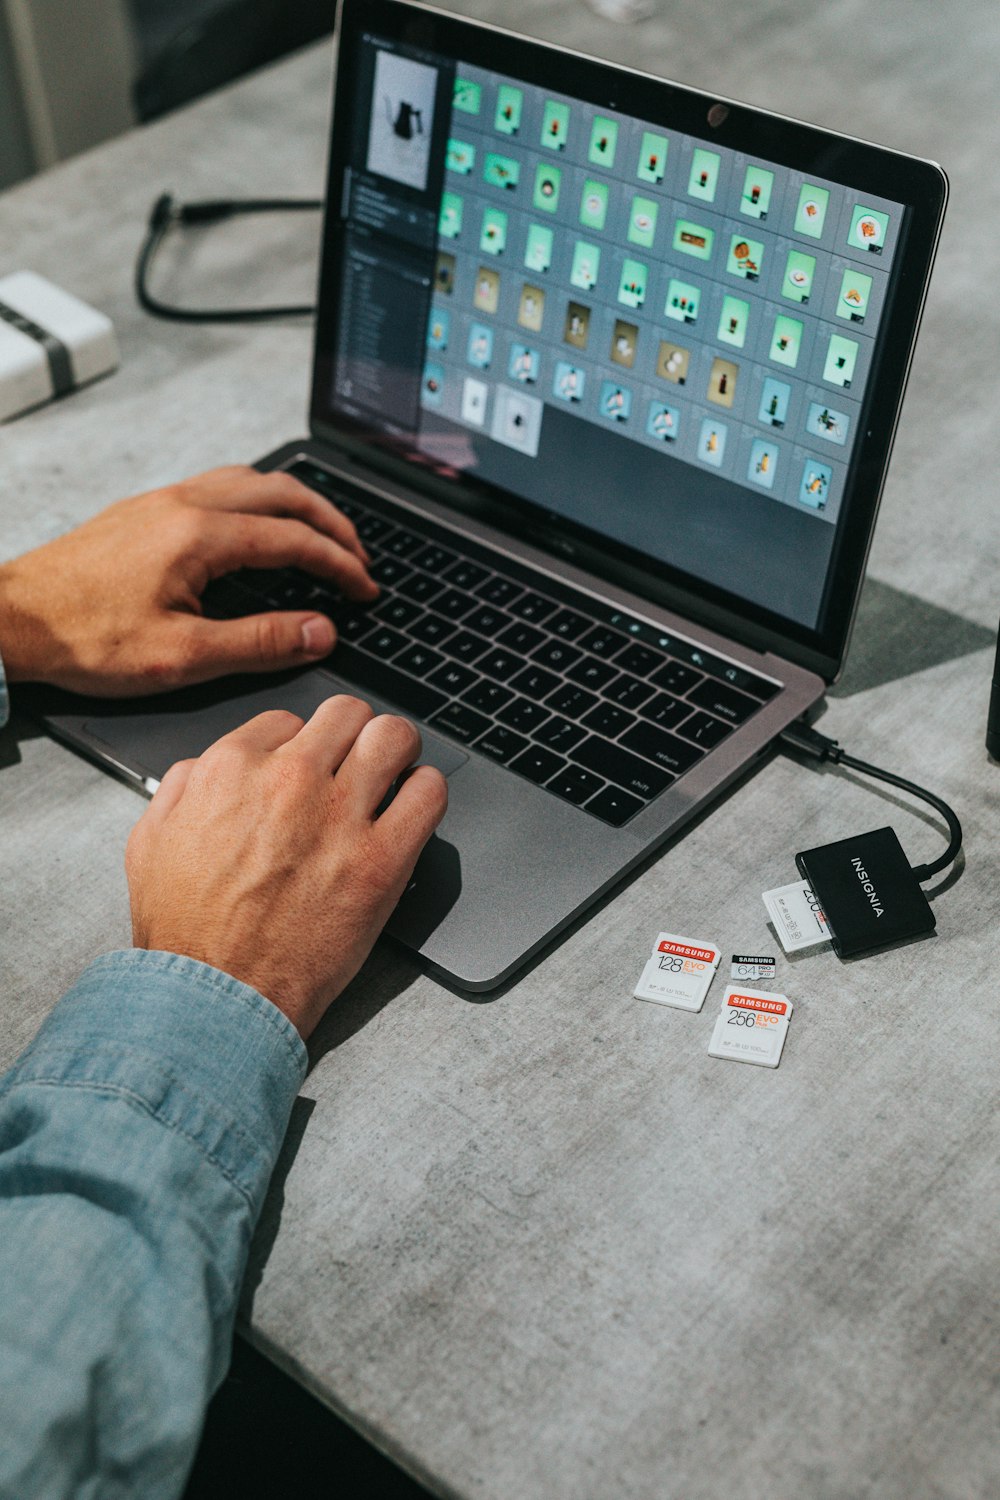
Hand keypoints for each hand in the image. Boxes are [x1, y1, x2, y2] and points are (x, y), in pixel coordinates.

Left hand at [0, 466, 376, 695]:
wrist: (12, 618)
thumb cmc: (83, 638)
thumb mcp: (181, 656)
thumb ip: (259, 642)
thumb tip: (318, 631)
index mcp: (200, 536)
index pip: (295, 539)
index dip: (340, 565)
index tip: (364, 589)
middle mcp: (184, 504)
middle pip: (282, 492)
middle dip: (331, 522)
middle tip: (358, 556)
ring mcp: (162, 501)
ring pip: (250, 479)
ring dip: (296, 503)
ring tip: (320, 533)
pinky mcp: (144, 511)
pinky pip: (218, 485)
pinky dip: (258, 499)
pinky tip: (257, 525)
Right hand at [125, 697, 447, 1037]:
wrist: (217, 997)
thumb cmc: (185, 930)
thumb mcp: (151, 841)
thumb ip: (183, 787)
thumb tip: (208, 766)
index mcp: (232, 768)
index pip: (288, 720)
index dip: (300, 745)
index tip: (308, 769)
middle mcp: (290, 780)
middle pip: (346, 714)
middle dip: (351, 735)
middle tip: (355, 763)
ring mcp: (340, 816)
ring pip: (394, 736)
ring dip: (396, 751)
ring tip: (393, 775)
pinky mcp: (382, 859)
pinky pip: (429, 793)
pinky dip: (426, 793)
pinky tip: (412, 809)